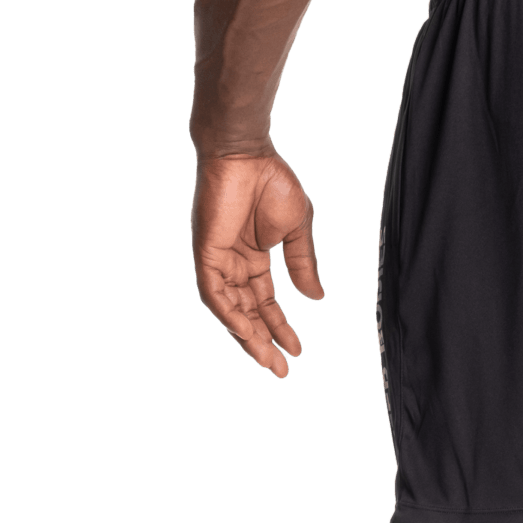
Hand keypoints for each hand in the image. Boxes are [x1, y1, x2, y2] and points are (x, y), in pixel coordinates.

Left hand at [191, 152, 324, 377]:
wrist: (247, 152)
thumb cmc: (272, 181)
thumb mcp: (297, 230)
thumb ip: (303, 265)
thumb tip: (316, 299)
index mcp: (254, 258)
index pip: (265, 303)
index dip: (280, 327)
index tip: (297, 351)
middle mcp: (234, 264)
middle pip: (247, 313)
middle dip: (263, 342)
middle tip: (280, 370)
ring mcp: (218, 260)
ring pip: (230, 310)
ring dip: (247, 336)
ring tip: (268, 359)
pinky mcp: (206, 252)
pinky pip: (214, 292)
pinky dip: (229, 314)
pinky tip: (246, 332)